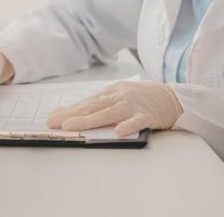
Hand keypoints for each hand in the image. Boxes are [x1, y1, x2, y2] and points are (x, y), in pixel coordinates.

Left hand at [46, 80, 183, 136]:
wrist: (172, 97)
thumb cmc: (142, 98)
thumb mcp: (120, 97)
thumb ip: (101, 105)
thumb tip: (75, 114)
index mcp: (111, 92)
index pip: (86, 102)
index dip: (68, 110)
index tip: (51, 118)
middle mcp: (119, 96)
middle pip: (93, 106)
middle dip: (71, 114)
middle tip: (53, 123)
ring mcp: (133, 105)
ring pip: (109, 113)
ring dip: (89, 120)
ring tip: (72, 126)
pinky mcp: (147, 115)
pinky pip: (136, 121)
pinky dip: (127, 125)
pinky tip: (118, 132)